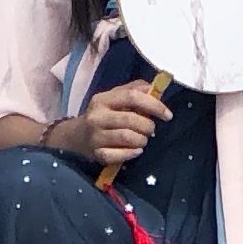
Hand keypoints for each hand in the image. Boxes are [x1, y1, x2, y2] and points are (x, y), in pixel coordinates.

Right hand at [50, 77, 169, 169]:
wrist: (75, 136)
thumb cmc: (102, 115)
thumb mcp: (114, 98)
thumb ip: (134, 90)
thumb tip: (155, 88)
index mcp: (103, 99)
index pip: (132, 97)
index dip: (153, 105)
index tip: (167, 114)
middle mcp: (97, 116)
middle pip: (130, 120)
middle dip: (148, 126)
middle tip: (151, 129)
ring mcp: (95, 137)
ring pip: (126, 137)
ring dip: (141, 140)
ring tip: (142, 139)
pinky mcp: (96, 154)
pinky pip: (118, 155)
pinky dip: (131, 153)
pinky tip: (136, 150)